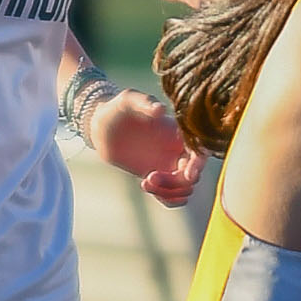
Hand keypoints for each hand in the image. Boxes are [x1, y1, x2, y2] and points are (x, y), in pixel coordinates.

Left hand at [89, 87, 205, 206]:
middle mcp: (177, 150)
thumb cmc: (116, 109)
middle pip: (193, 176)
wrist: (101, 127)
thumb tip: (160, 110)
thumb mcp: (128, 101)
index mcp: (177, 133)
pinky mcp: (156, 178)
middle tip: (149, 176)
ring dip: (169, 193)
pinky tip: (145, 187)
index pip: (199, 151)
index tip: (187, 174)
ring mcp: (168, 166)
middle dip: (175, 182)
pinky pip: (171, 196)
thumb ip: (144, 103)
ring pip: (184, 189)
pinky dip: (166, 199)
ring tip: (145, 183)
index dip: (198, 164)